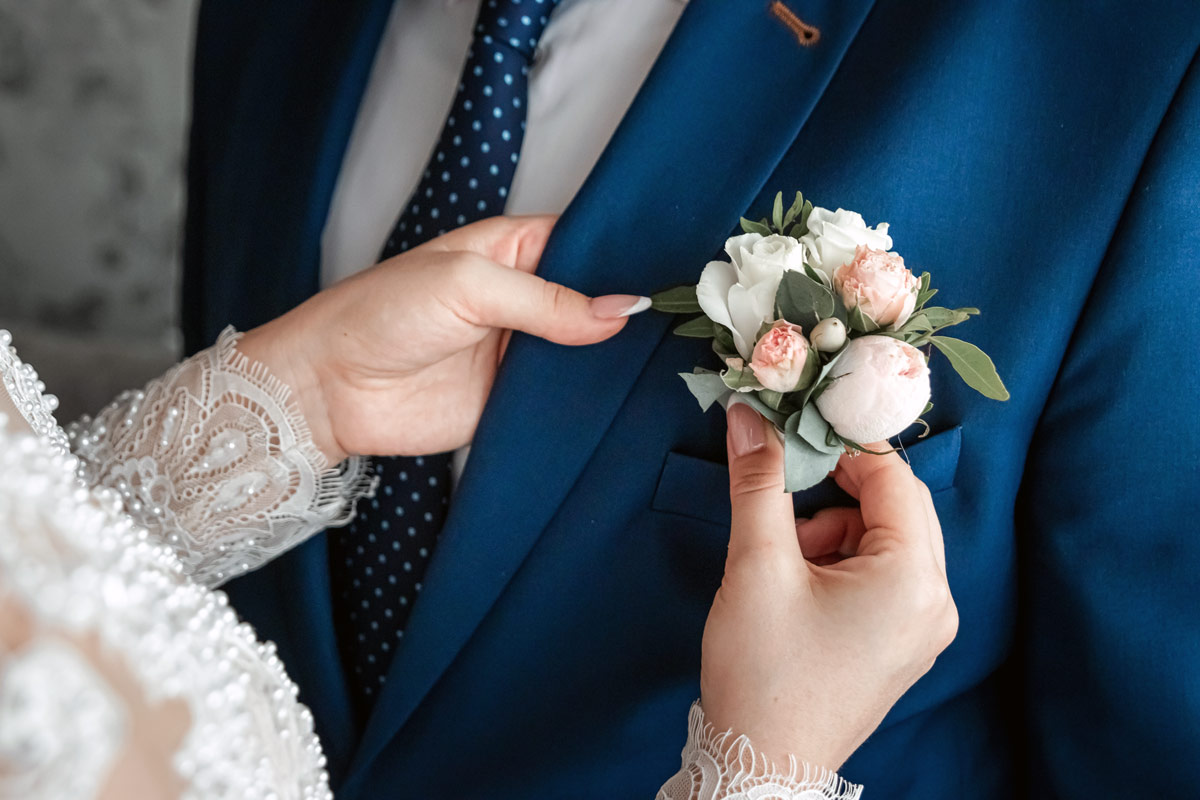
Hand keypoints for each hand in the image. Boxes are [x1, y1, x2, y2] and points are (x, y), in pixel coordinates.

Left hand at [238, 216, 642, 462]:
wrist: (331, 389)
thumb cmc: (380, 313)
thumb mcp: (468, 286)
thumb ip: (548, 301)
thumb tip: (622, 310)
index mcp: (515, 250)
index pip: (588, 243)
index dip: (626, 256)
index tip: (676, 271)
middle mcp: (526, 299)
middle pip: (594, 302)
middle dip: (628, 312)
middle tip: (686, 321)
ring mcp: (521, 352)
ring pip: (587, 354)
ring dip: (614, 361)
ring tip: (673, 360)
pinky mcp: (512, 401)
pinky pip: (562, 401)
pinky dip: (589, 404)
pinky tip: (628, 403)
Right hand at [699, 402, 957, 770]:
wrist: (761, 764)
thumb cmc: (765, 671)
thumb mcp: (758, 566)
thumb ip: (758, 483)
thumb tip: (748, 414)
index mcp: (915, 580)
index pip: (893, 479)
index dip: (844, 447)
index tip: (795, 432)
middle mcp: (935, 602)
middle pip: (897, 508)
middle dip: (837, 492)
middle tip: (784, 497)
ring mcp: (922, 628)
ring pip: (885, 541)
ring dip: (835, 529)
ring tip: (785, 561)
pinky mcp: (902, 646)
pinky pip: (882, 577)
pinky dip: (842, 563)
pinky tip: (799, 587)